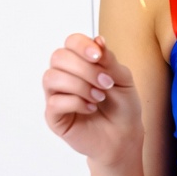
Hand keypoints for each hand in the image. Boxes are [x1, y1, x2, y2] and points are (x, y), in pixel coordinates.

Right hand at [42, 33, 142, 167]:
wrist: (124, 135)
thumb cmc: (123, 106)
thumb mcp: (123, 79)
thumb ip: (109, 61)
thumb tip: (98, 40)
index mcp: (81, 62)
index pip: (70, 42)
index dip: (81, 45)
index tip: (97, 56)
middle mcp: (65, 75)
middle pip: (58, 57)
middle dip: (85, 68)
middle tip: (106, 83)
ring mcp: (57, 95)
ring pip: (52, 77)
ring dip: (80, 86)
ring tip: (99, 97)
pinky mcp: (54, 116)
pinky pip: (54, 102)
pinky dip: (76, 103)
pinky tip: (90, 108)